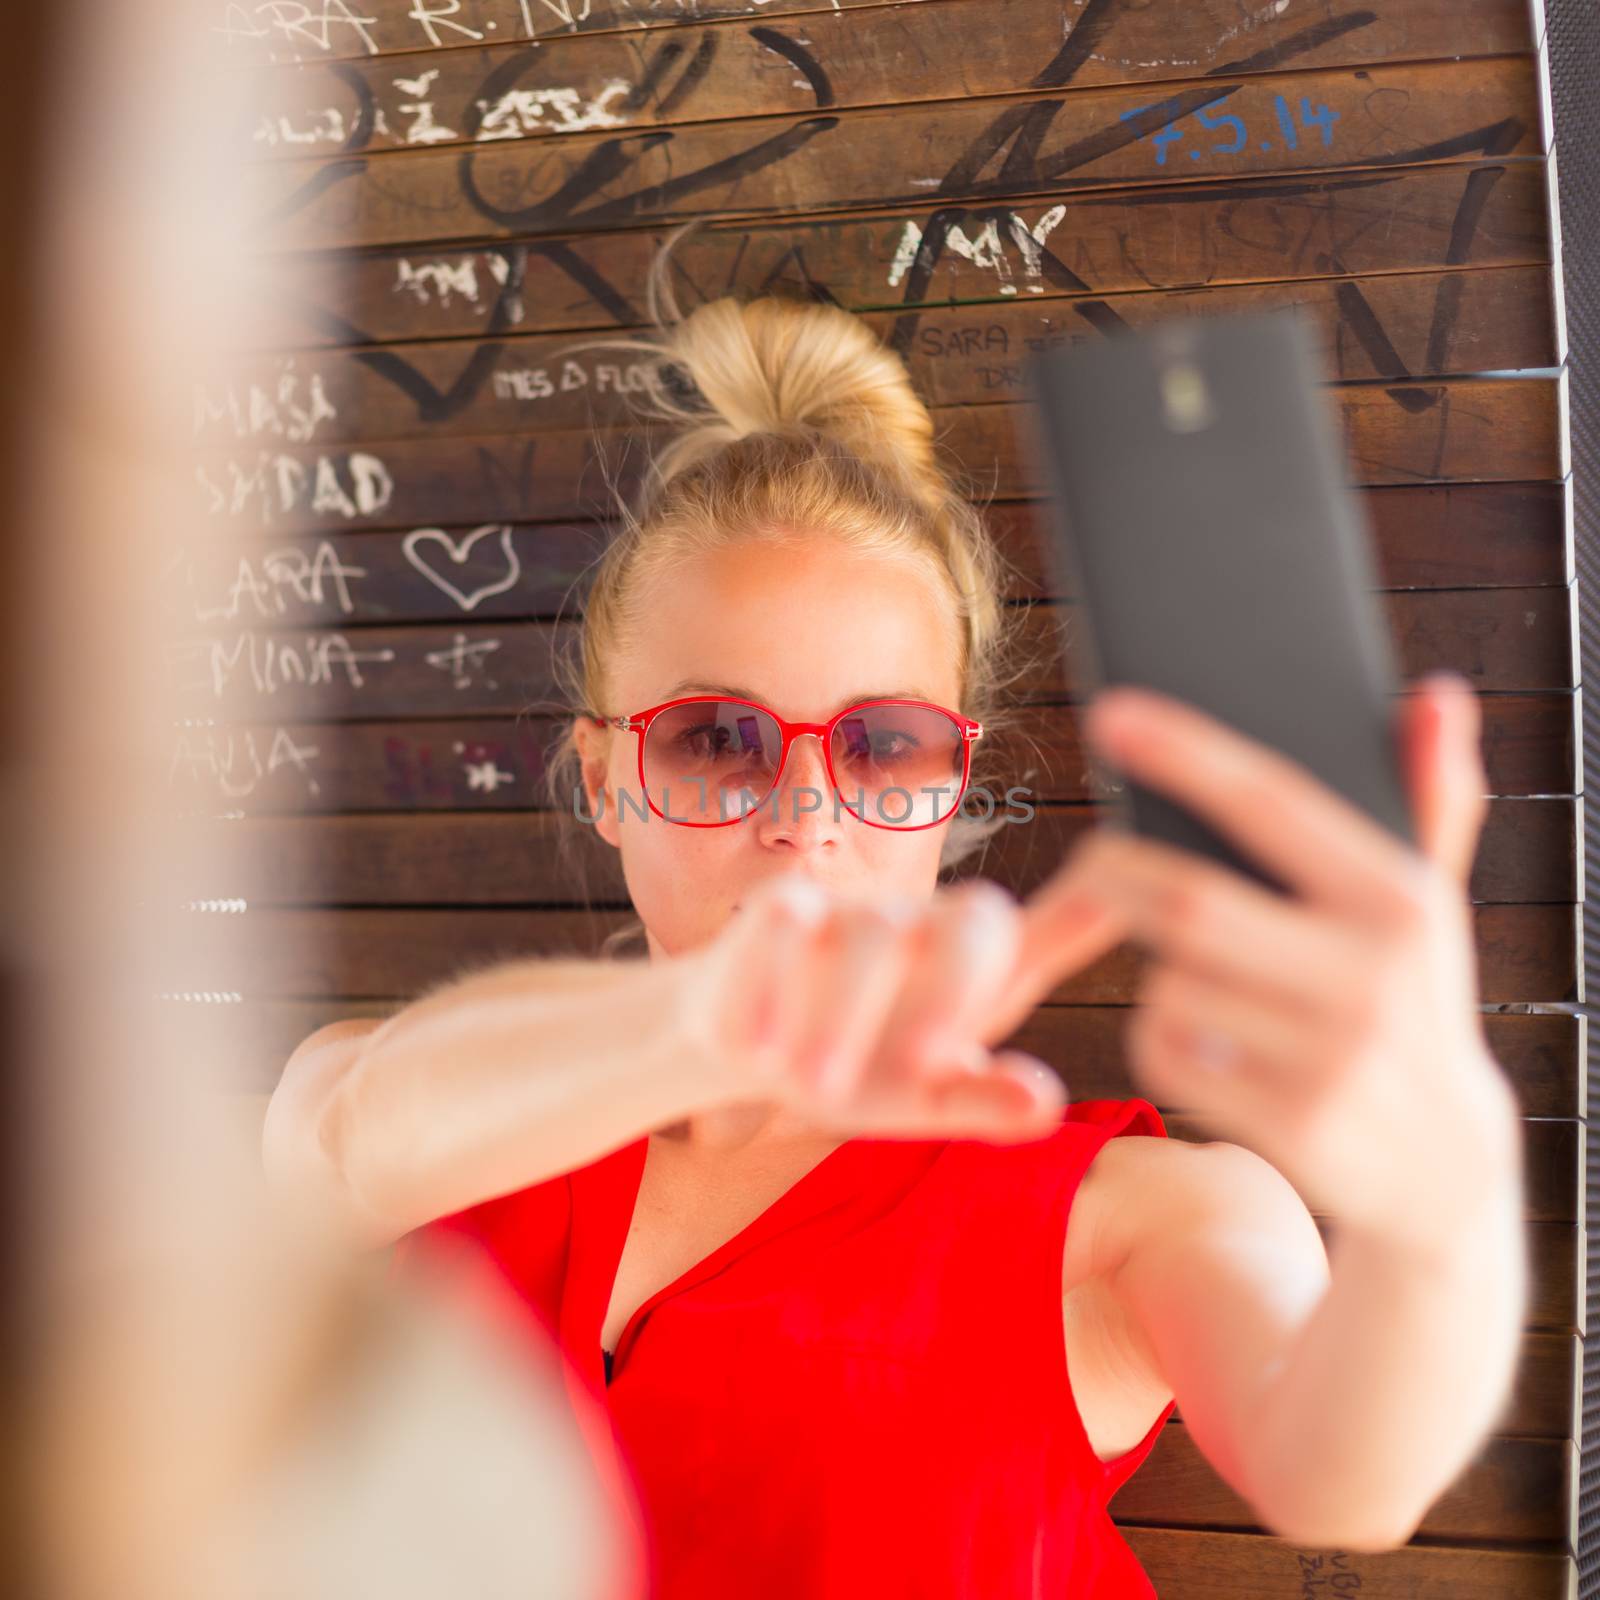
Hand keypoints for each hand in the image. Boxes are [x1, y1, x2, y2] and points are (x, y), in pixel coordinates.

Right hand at [682, 872, 1083, 1140]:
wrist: (751, 1049)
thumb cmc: (861, 1069)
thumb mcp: (923, 1100)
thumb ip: (983, 1100)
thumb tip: (1044, 1102)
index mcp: (980, 971)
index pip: (1053, 930)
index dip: (1089, 912)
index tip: (1116, 893)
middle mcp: (929, 926)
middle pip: (974, 921)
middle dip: (951, 993)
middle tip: (923, 1068)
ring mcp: (858, 911)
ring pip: (872, 935)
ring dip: (844, 1017)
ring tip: (818, 1089)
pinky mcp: (786, 907)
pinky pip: (789, 925)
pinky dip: (775, 989)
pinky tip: (762, 1051)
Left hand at [1040, 672, 1521, 1256]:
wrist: (1446, 1171)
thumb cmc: (1415, 1005)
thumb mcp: (1435, 908)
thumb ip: (1428, 799)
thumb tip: (1435, 692)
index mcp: (1400, 899)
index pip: (1272, 803)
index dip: (1185, 753)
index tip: (1110, 712)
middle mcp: (1370, 974)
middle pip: (1188, 902)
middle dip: (1115, 870)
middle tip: (1089, 857)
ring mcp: (1330, 1056)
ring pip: (1170, 980)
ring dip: (1153, 965)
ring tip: (1183, 964)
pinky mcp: (1289, 1123)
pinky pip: (1165, 1049)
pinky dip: (1157, 1029)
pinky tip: (1198, 1033)